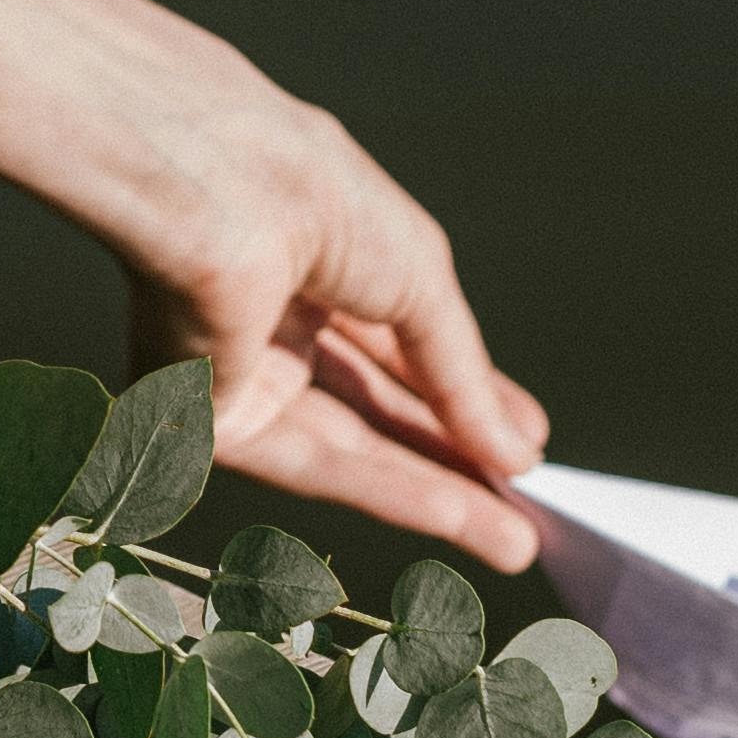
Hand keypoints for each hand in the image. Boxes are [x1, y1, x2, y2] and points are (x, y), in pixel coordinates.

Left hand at [111, 80, 553, 573]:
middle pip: (376, 407)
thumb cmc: (314, 200)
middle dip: (455, 457)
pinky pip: (311, 463)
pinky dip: (388, 492)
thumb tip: (519, 449)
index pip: (399, 342)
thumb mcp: (421, 281)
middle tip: (526, 506)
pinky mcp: (211, 417)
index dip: (464, 393)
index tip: (524, 441)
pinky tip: (457, 516)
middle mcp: (275, 313)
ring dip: (435, 494)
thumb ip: (463, 376)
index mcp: (319, 252)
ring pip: (351, 447)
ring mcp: (241, 369)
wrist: (222, 197)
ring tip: (513, 540)